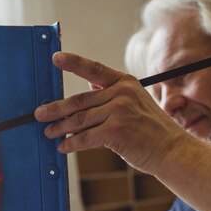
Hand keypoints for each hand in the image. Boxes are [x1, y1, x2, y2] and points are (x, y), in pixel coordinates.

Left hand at [36, 52, 186, 175]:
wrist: (172, 151)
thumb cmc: (152, 131)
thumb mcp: (136, 103)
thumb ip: (113, 94)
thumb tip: (89, 87)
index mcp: (125, 83)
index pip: (94, 69)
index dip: (73, 63)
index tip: (56, 59)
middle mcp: (121, 93)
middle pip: (79, 100)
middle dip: (56, 109)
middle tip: (39, 114)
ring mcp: (119, 111)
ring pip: (79, 120)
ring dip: (60, 128)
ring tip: (48, 133)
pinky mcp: (116, 131)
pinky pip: (85, 138)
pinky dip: (71, 144)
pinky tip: (63, 148)